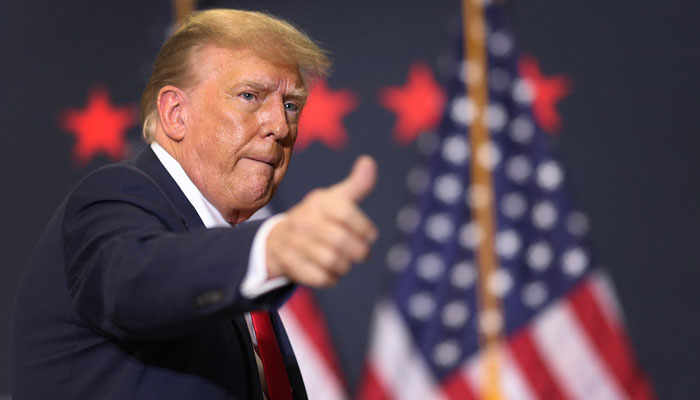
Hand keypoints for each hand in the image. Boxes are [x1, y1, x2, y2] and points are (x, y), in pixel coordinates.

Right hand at [266, 155, 377, 286]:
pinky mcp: (289, 264)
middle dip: (359, 251)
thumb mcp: (336, 198)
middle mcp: (304, 219)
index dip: (364, 228)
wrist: (280, 239)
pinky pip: (320, 277)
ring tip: (345, 262)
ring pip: (332, 261)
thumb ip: (357, 185)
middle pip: (341, 241)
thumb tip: (369, 161)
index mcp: (319, 202)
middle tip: (361, 253)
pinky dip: (331, 278)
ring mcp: (294, 241)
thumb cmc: (318, 217)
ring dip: (345, 266)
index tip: (370, 235)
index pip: (347, 213)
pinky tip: (331, 272)